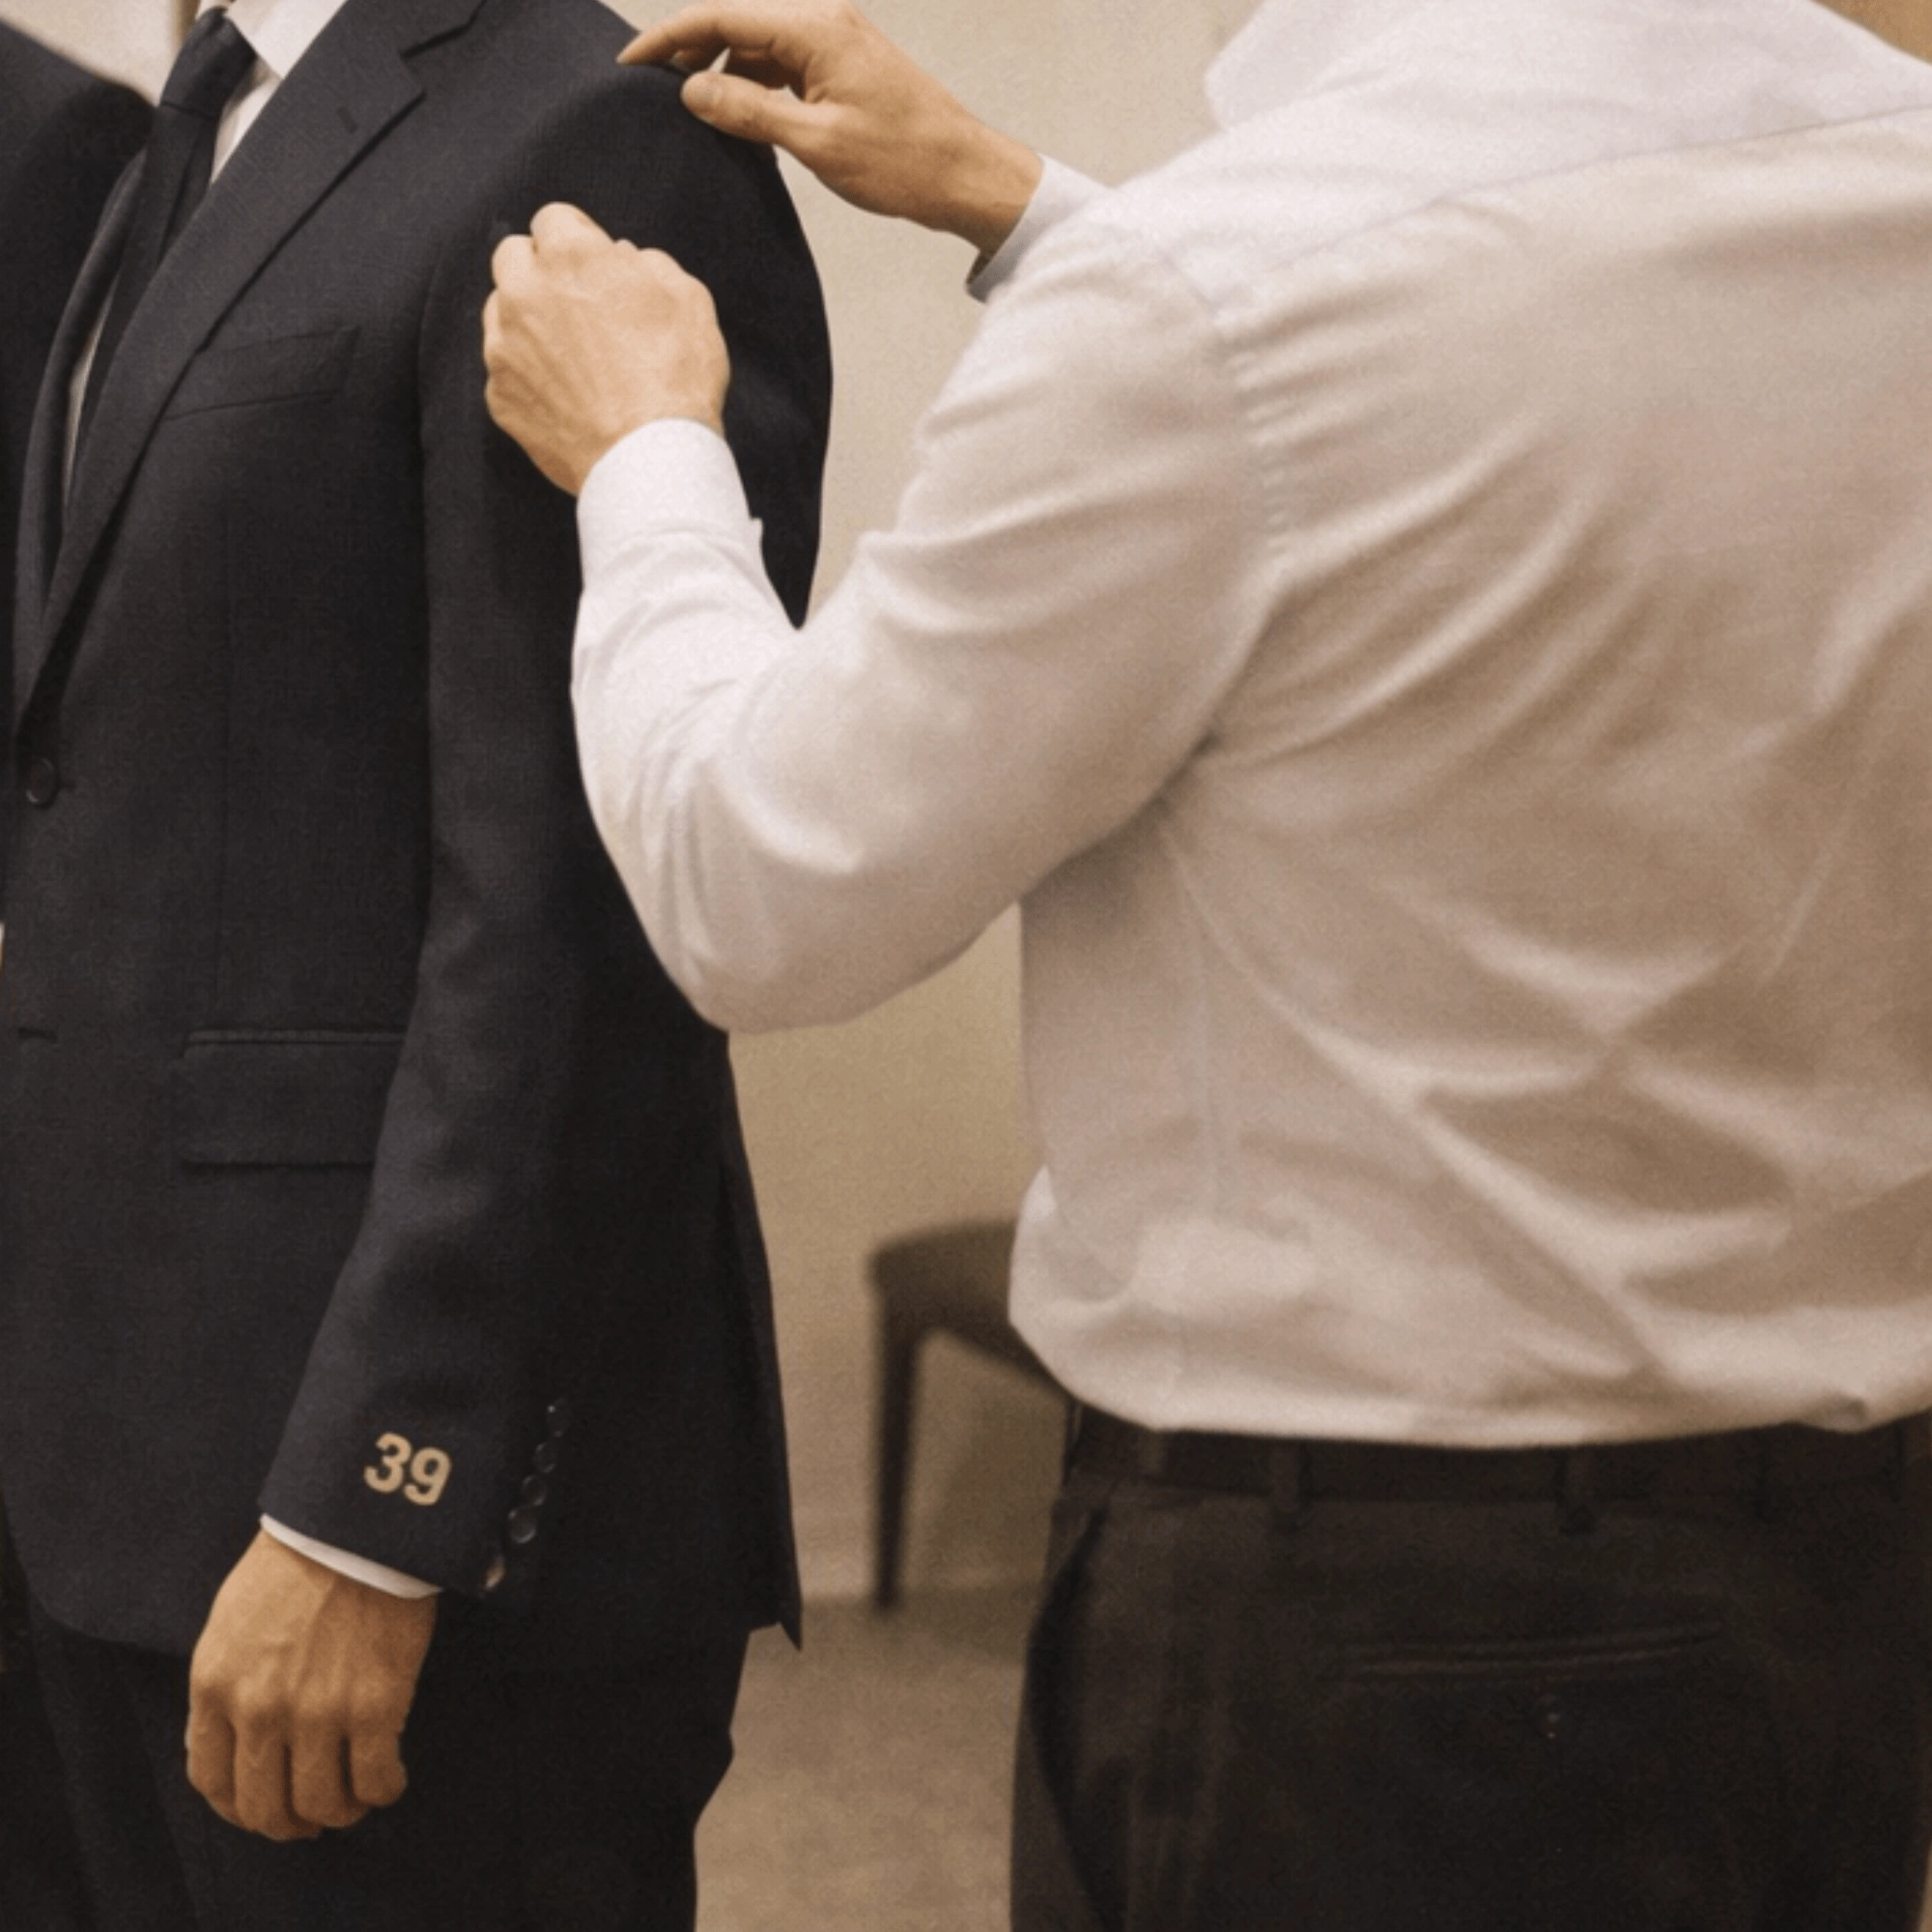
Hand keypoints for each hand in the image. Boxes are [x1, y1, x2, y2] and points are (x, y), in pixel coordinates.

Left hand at [186, 1530, 435, 1840]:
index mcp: (215, 1685)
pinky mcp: (376, 1706)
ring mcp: (318, 1713)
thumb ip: (224, 1685)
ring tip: (353, 1799)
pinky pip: (375, 1780)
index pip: (212, 1780)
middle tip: (309, 1817)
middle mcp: (259, 1710)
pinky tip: (388, 1780)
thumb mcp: (230, 1621)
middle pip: (264, 1807)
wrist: (359, 1525)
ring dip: (337, 1813)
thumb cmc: (297, 1561)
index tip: (261, 1807)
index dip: (237, 1807)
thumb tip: (229, 1738)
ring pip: (321, 1804)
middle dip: (287, 1823)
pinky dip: (382, 1792)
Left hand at [485, 203, 729, 495]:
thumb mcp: (688, 299)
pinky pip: (506, 371)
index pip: (554, 219)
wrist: (650, 461)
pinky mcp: (500, 397)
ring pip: (500, 312)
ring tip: (572, 354)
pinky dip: (529, 376)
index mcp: (570, 257)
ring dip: (528, 320)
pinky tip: (566, 395)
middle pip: (512, 256)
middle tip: (577, 302)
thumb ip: (648, 263)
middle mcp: (524, 293)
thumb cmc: (676, 378)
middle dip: (540, 270)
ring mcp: (504, 348)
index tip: (596, 264)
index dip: (579, 239)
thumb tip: (623, 259)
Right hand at [624, 0, 1042, 256]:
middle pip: (736, 23)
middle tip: (649, 93)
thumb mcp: (816, 143)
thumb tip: (692, 92)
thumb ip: (748, 112)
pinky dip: (755, 86)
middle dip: (690, 52)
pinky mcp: (844, 66)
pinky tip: (737, 119)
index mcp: (815, 27)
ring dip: (723, 73)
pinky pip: (784, 66)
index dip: (669, 38)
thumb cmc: (904, 161)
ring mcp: (836, 41)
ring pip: (758, 46)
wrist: (966, 175)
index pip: (721, 15)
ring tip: (689, 113)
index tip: (630, 64)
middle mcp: (824, 21)